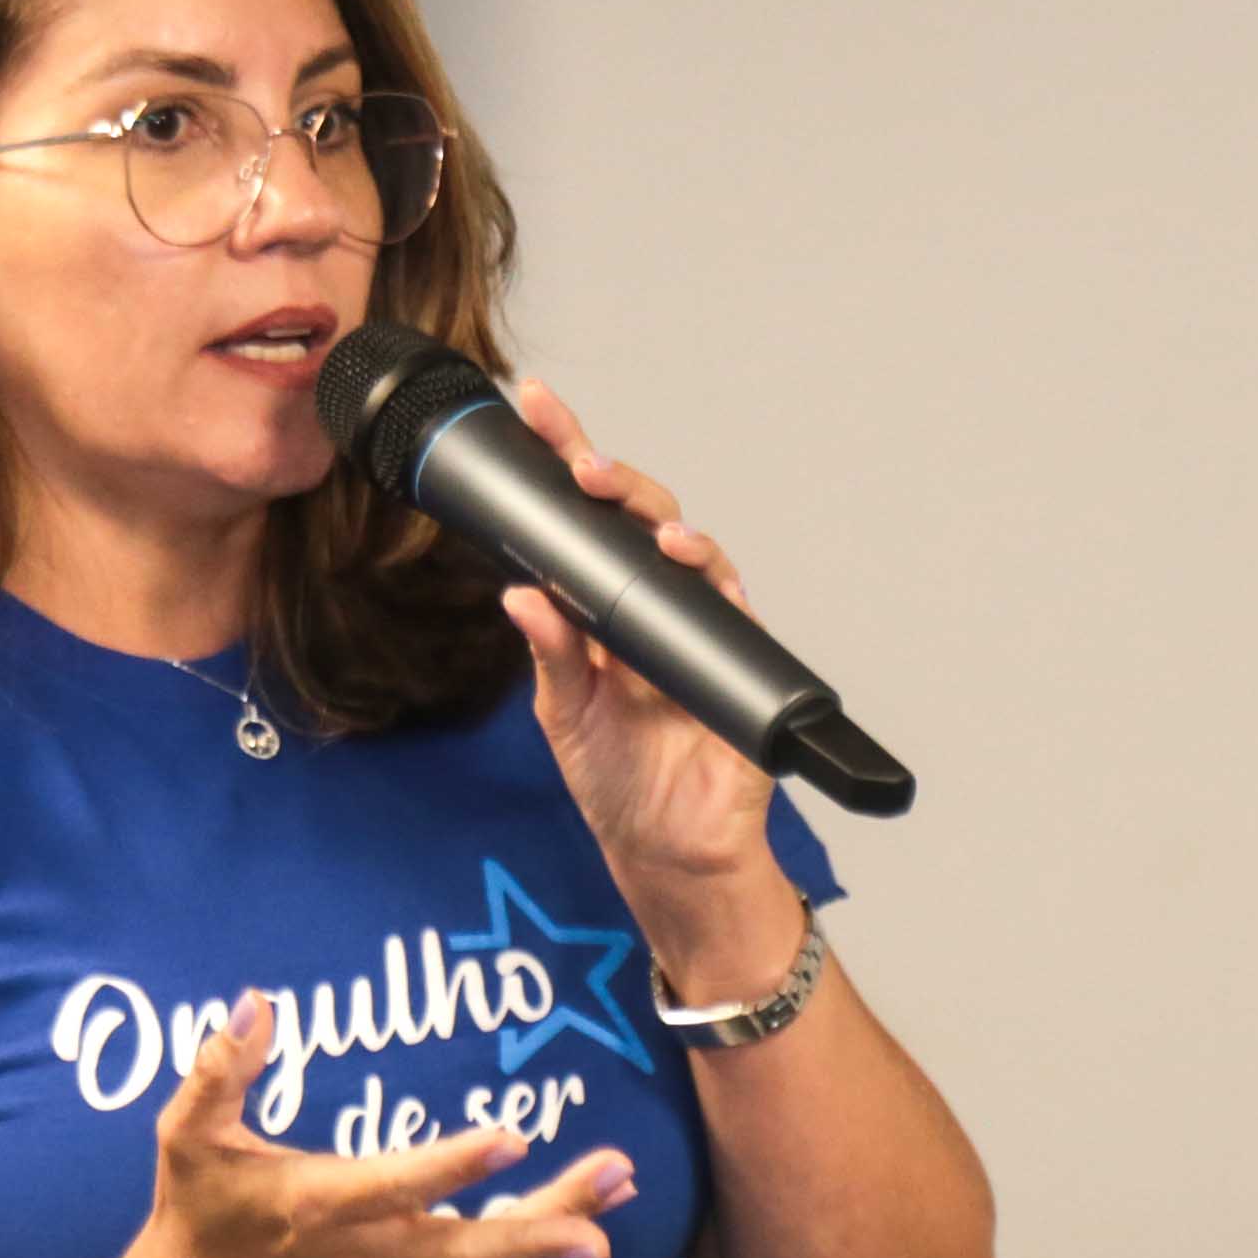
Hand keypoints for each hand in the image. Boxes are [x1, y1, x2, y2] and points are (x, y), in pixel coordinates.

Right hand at [126, 992, 637, 1257]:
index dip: (453, 1166)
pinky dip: (526, 1244)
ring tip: (619, 1189)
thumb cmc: (195, 1212)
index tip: (512, 1139)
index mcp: (317, 1204)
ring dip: (552, 1226)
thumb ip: (217, 1070)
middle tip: (611, 1193)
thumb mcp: (184, 1136)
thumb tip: (254, 1001)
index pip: (395, 1184)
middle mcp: (365, 1246)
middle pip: (466, 1243)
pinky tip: (578, 1218)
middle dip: (541, 1222)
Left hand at [496, 378, 797, 959]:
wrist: (668, 851)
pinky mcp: (737, 663)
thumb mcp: (565, 717)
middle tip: (581, 464)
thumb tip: (520, 592)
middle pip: (640, 518)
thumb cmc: (618, 779)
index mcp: (603, 605)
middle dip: (615, 479)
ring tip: (647, 528)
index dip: (563, 456)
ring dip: (672, 531)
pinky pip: (733, 614)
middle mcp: (652, 605)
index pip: (582, 517)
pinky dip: (718, 588)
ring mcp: (698, 628)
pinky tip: (697, 572)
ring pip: (695, 554)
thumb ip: (550, 655)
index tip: (533, 405)